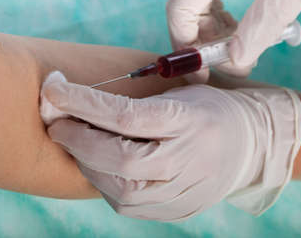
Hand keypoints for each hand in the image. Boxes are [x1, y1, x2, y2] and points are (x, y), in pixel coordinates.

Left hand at [40, 71, 300, 221]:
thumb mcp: (177, 92)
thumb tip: (71, 102)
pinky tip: (95, 162)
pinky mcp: (173, 212)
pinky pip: (124, 203)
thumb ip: (131, 102)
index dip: (83, 102)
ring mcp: (182, 194)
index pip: (125, 116)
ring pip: (116, 188)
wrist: (246, 146)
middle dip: (76, 138)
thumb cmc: (205, 110)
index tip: (53, 88)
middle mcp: (188, 162)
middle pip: (117, 159)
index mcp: (190, 121)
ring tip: (73, 140)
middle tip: (55, 121)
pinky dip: (102, 181)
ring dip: (85, 162)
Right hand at [167, 0, 300, 82]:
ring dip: (214, 29)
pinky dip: (222, 13)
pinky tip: (240, 24)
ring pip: (199, 0)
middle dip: (203, 41)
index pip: (180, 11)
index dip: (185, 47)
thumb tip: (236, 59)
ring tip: (241, 48)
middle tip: (232, 64)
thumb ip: (265, 21)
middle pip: (187, 7)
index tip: (203, 73)